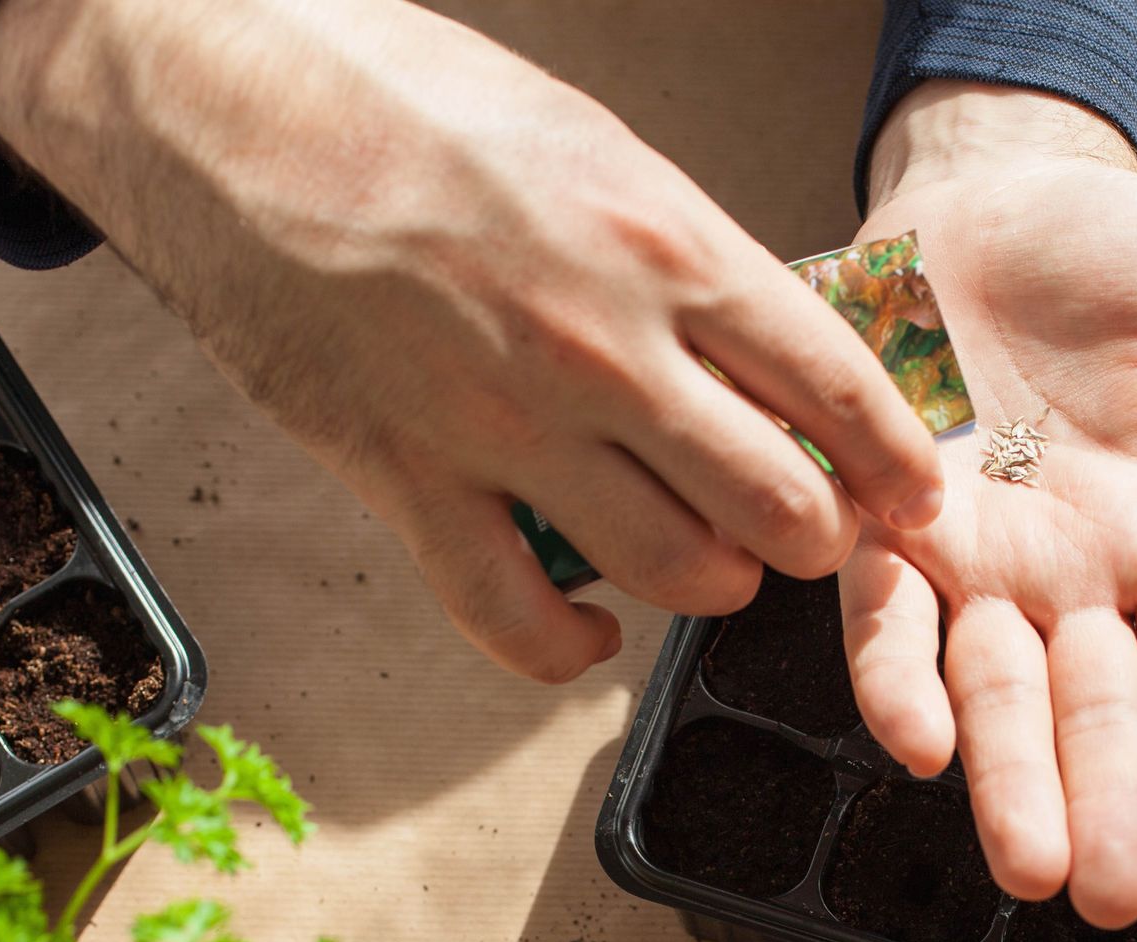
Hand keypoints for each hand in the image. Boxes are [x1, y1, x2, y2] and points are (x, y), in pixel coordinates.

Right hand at [0, 0, 942, 681]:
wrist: (223, 100)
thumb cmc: (403, 101)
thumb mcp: (593, 146)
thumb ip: (684, 258)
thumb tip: (765, 341)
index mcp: (665, 244)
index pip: (838, 387)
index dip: (896, 460)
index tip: (913, 491)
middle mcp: (604, 350)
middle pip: (780, 504)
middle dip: (815, 534)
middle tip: (809, 528)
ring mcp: (505, 429)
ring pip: (676, 573)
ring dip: (712, 583)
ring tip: (710, 559)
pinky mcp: (408, 483)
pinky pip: (517, 622)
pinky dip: (571, 645)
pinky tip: (592, 626)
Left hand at [850, 83, 1136, 926]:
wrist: (985, 190)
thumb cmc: (1118, 257)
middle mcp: (1070, 576)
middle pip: (1094, 711)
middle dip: (1102, 806)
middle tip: (1108, 902)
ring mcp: (976, 556)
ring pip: (993, 689)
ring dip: (1007, 778)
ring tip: (1029, 865)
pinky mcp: (883, 514)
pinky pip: (884, 609)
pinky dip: (895, 670)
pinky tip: (913, 738)